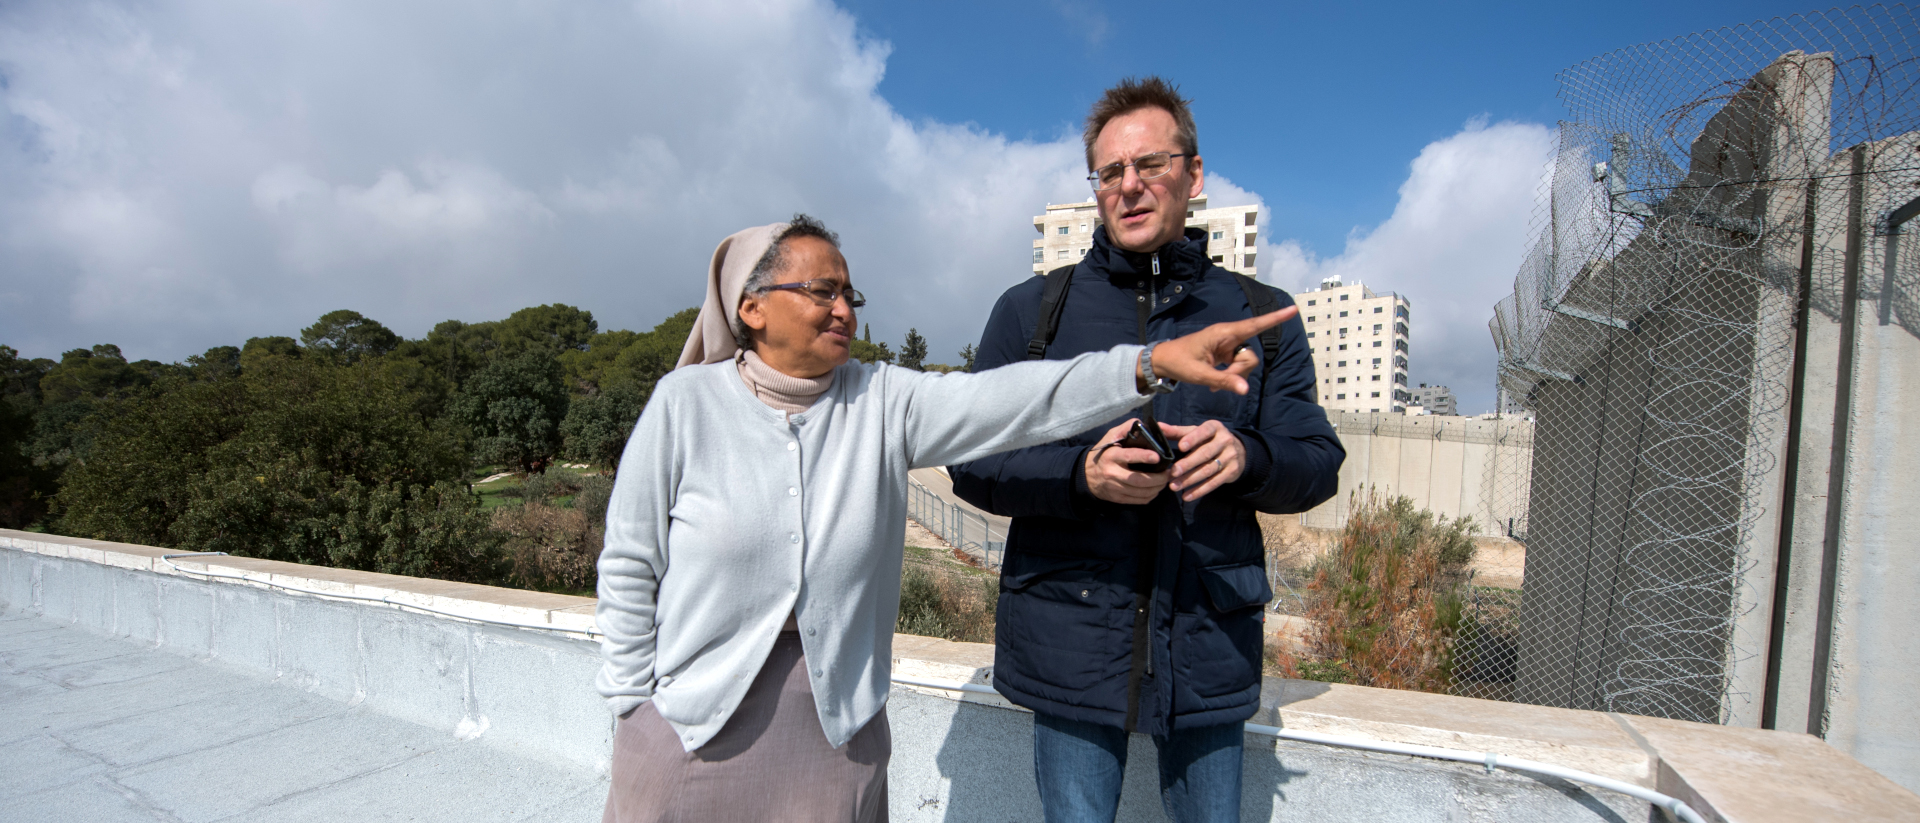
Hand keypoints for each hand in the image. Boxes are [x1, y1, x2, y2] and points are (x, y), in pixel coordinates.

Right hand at [1084, 419, 1171, 504]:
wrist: (1086, 475)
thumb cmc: (1103, 452)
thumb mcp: (1111, 436)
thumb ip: (1126, 428)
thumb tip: (1143, 424)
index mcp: (1112, 455)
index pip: (1129, 456)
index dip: (1144, 456)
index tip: (1157, 457)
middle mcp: (1113, 472)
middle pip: (1138, 479)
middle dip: (1158, 478)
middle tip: (1169, 473)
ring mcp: (1115, 487)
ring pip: (1141, 492)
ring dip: (1157, 488)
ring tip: (1165, 481)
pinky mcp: (1118, 498)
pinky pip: (1138, 500)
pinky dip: (1150, 496)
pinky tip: (1155, 489)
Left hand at [1140, 307, 1296, 393]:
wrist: (1163, 361)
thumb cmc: (1179, 362)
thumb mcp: (1200, 374)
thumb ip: (1224, 380)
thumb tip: (1245, 389)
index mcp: (1223, 333)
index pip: (1255, 325)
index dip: (1275, 318)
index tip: (1294, 309)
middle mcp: (1229, 337)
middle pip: (1250, 356)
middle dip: (1240, 372)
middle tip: (1218, 383)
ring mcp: (1228, 346)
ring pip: (1245, 363)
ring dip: (1234, 377)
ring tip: (1213, 384)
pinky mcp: (1226, 355)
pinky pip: (1238, 368)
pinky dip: (1230, 378)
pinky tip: (1214, 384)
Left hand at [1161, 420, 1245, 502]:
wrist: (1238, 451)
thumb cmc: (1210, 440)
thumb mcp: (1197, 432)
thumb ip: (1178, 431)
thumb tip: (1159, 427)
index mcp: (1215, 427)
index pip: (1204, 431)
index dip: (1193, 439)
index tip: (1180, 447)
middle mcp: (1225, 440)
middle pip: (1205, 454)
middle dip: (1188, 464)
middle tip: (1172, 472)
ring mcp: (1230, 457)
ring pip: (1208, 470)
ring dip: (1190, 480)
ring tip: (1174, 486)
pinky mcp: (1231, 472)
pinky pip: (1214, 482)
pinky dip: (1199, 490)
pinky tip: (1186, 496)